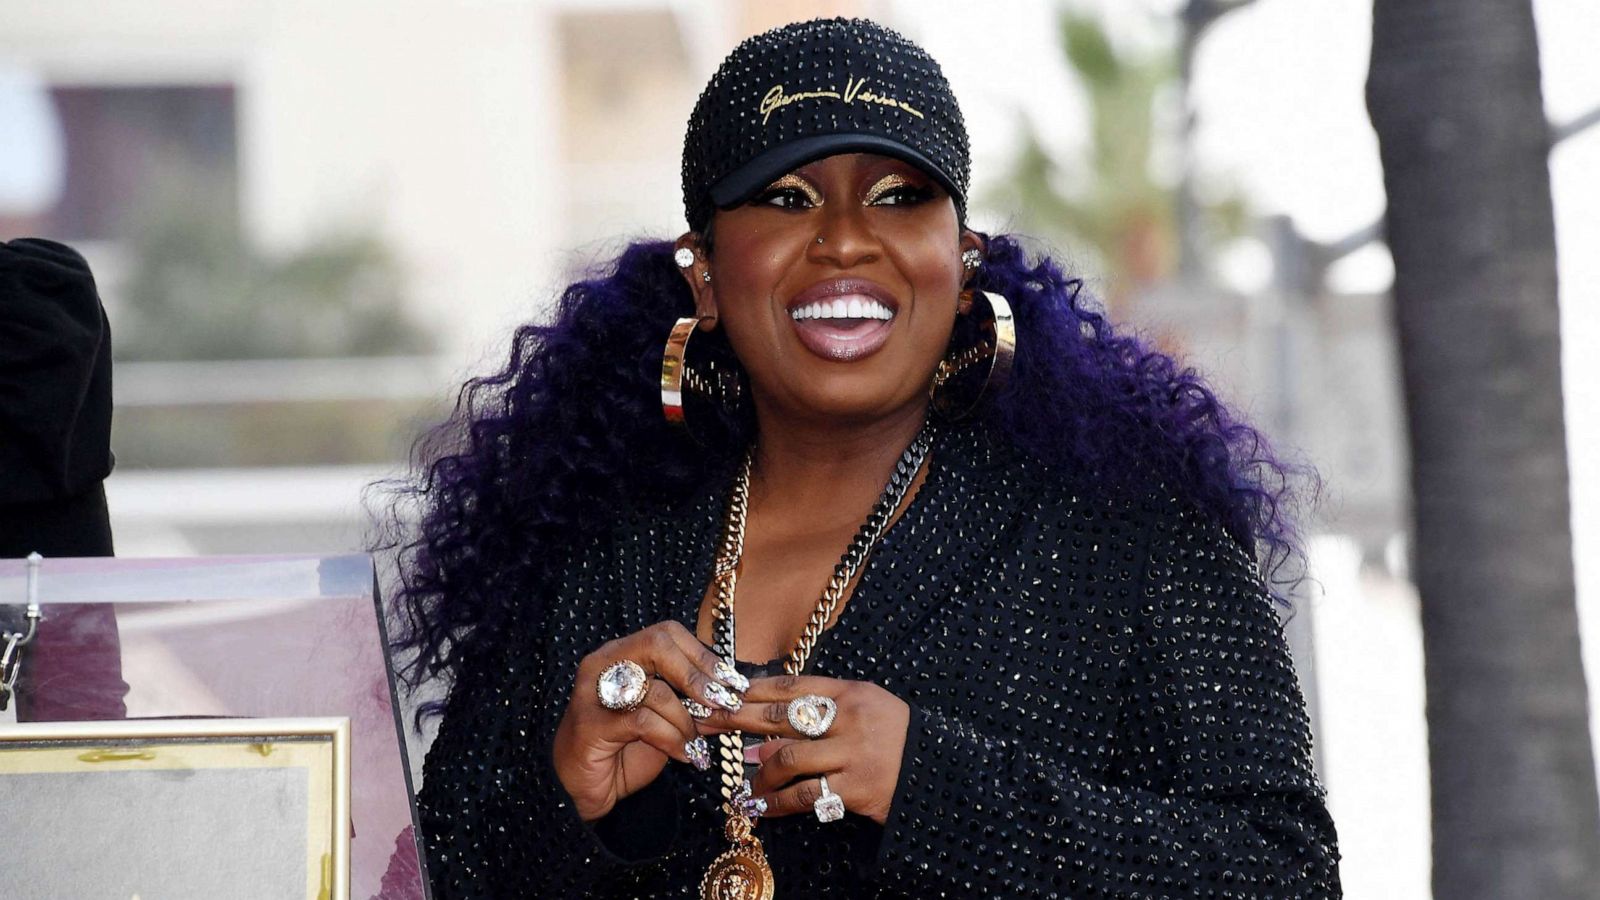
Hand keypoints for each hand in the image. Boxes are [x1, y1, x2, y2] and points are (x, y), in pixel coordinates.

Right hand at [552, 621, 745, 821]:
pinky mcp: (591, 724)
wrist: (581, 789)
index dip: (703, 655)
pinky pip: (644, 722)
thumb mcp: (665, 720)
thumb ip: (693, 704)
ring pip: (655, 689)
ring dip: (686, 721)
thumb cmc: (623, 750)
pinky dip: (672, 739)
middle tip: (720, 703)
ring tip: (697, 744)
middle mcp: (603, 663)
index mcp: (621, 653)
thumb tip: (735, 696)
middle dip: (696, 675)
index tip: (732, 682)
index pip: (667, 633)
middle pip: (657, 644)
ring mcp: (593, 692)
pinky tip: (684, 756)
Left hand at [700, 674, 909, 824]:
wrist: (940, 773)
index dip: (750, 690)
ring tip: (745, 786)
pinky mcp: (856, 788)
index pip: (789, 686)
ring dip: (759, 775)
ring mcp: (853, 753)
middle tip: (706, 725)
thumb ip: (822, 710)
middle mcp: (849, 718)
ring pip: (787, 759)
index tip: (720, 693)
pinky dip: (779, 804)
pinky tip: (763, 808)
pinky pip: (806, 795)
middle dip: (736, 721)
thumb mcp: (866, 707)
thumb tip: (764, 728)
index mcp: (850, 691)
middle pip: (780, 718)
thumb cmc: (895, 738)